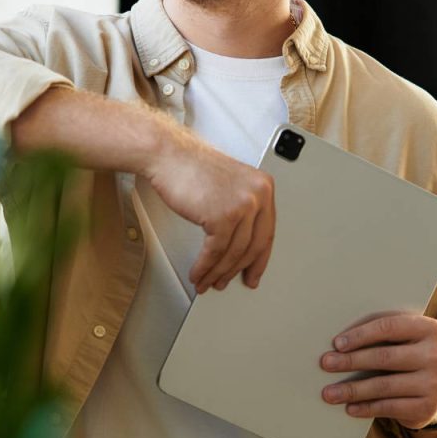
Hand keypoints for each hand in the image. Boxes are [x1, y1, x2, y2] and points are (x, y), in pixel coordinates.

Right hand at [145, 133, 274, 293]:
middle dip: (236, 270)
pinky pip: (215, 252)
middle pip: (252, 246)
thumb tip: (241, 247)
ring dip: (217, 272)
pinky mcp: (222, 216)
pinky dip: (205, 267)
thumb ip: (241, 209)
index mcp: (264, 187)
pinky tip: (198, 272)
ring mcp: (242, 206)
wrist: (169, 155)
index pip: (267, 232)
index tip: (254, 273)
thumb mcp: (230, 185)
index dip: (259, 259)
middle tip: (225, 281)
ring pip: (233, 253)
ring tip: (206, 280)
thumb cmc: (192, 167)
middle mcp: (258, 195)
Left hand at [319, 313, 436, 429]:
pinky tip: (349, 407)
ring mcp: (434, 383)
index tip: (337, 343)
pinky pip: (390, 407)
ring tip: (329, 392)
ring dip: (352, 389)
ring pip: (384, 385)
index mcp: (428, 328)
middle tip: (326, 363)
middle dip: (350, 361)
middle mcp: (436, 355)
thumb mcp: (400, 336)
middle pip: (384, 357)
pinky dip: (366, 407)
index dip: (360, 335)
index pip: (389, 327)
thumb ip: (378, 331)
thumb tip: (338, 341)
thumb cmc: (406, 350)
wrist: (433, 383)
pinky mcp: (428, 407)